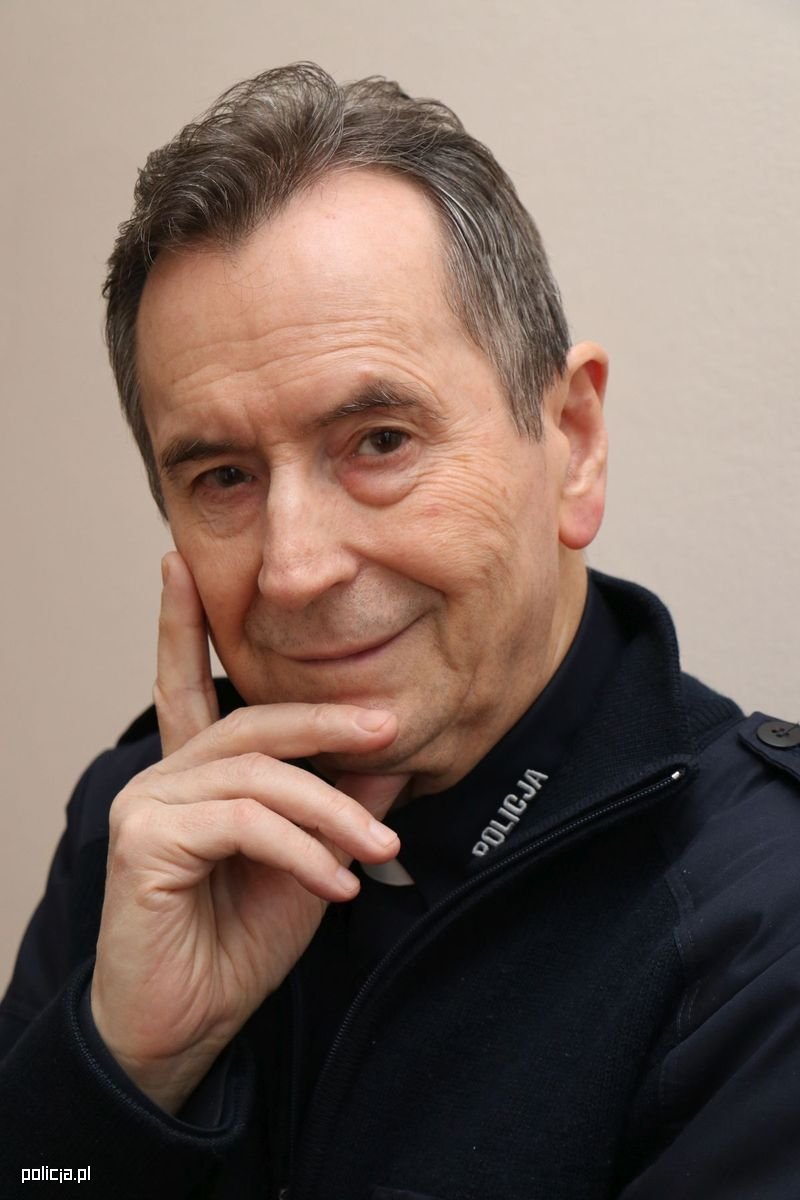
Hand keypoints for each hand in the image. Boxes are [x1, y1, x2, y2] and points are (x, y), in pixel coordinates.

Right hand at [90, 551, 407, 1113]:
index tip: (178, 563)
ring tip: (378, 850)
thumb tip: (388, 762)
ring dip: (331, 810)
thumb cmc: (236, 944)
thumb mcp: (308, 865)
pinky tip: (333, 885)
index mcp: (195, 774)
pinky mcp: (144, 841)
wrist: (185, 1027)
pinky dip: (299, 849)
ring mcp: (149, 803)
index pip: (190, 683)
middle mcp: (164, 776)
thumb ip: (336, 809)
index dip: (182, 623)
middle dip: (328, 720)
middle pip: (252, 721)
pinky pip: (242, 822)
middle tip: (392, 724)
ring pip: (258, 774)